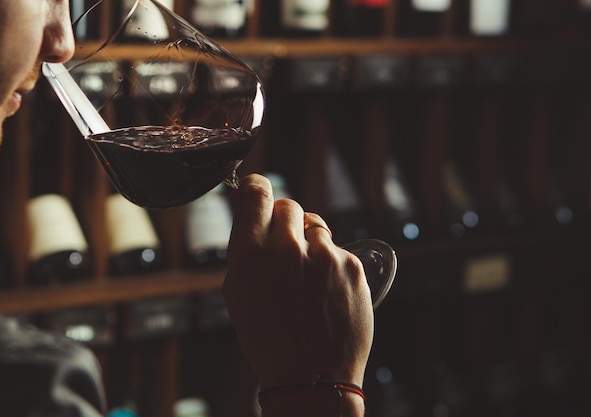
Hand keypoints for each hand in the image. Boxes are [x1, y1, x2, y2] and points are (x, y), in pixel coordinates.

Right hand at [223, 174, 373, 389]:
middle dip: (284, 223)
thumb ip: (245, 251)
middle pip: (288, 205)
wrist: (312, 377)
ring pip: (315, 227)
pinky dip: (330, 263)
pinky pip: (337, 249)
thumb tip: (253, 216)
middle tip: (285, 250)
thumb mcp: (238, 295)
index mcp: (250, 257)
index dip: (257, 187)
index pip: (256, 194)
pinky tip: (325, 291)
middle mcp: (286, 250)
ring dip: (309, 244)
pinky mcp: (352, 265)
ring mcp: (324, 256)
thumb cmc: (269, 340)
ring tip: (307, 279)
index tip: (258, 189)